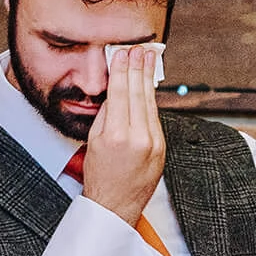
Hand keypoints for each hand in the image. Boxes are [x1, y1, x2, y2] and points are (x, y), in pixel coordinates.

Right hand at [77, 44, 165, 227]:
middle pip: (139, 95)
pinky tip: (149, 86)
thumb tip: (116, 90)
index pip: (121, 94)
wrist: (115, 205)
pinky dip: (151, 100)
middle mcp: (138, 139)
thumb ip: (106, 115)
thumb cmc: (99, 176)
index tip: (123, 54)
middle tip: (140, 50)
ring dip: (148, 80)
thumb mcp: (93, 141)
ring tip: (148, 60)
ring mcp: (154, 144)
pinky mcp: (162, 148)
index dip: (122, 71)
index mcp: (116, 136)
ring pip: (150, 104)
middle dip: (138, 69)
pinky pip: (155, 118)